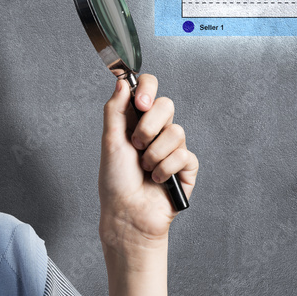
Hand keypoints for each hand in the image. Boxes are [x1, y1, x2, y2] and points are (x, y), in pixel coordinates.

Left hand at [99, 73, 197, 254]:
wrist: (128, 214)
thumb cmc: (115, 182)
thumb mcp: (110, 141)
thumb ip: (115, 109)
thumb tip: (122, 81)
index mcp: (136, 120)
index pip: (148, 89)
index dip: (148, 89)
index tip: (140, 103)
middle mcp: (156, 130)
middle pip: (167, 105)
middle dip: (149, 127)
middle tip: (137, 145)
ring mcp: (173, 148)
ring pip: (176, 132)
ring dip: (155, 154)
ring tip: (145, 169)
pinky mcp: (186, 166)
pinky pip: (185, 155)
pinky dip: (166, 169)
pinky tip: (157, 180)